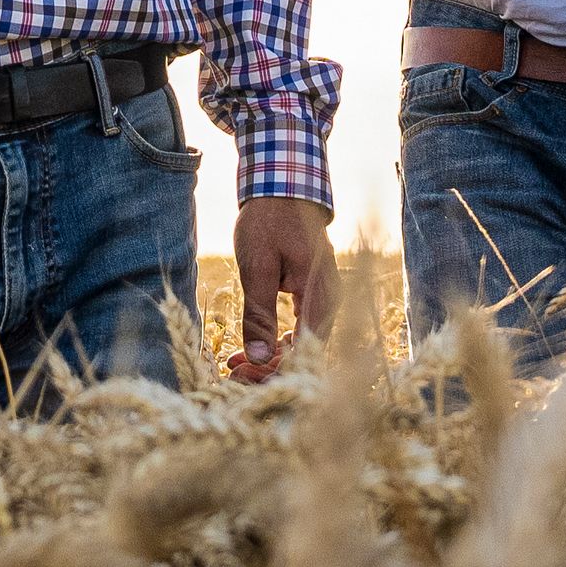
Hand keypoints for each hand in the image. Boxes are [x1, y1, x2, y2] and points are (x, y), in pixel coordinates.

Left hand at [229, 196, 337, 381]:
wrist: (282, 188)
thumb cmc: (268, 223)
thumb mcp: (257, 267)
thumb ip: (259, 314)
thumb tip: (257, 359)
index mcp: (322, 295)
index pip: (307, 352)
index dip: (276, 372)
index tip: (243, 378)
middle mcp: (332, 302)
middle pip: (307, 353)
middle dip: (270, 369)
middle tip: (233, 372)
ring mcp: (326, 299)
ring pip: (303, 344)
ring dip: (271, 358)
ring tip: (235, 362)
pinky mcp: (316, 296)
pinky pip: (301, 330)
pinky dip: (277, 342)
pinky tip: (250, 348)